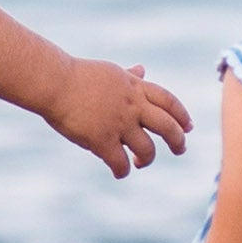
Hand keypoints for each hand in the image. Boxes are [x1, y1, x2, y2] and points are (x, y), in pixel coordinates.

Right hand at [45, 59, 190, 178]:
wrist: (54, 82)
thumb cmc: (76, 76)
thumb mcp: (110, 72)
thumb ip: (129, 76)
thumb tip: (142, 69)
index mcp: (134, 87)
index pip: (169, 101)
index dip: (182, 115)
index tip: (188, 127)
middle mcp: (132, 105)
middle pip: (167, 127)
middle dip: (178, 141)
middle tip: (180, 150)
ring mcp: (118, 123)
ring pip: (147, 149)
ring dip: (147, 159)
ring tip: (140, 162)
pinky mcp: (102, 140)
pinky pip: (120, 163)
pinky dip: (123, 171)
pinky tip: (120, 173)